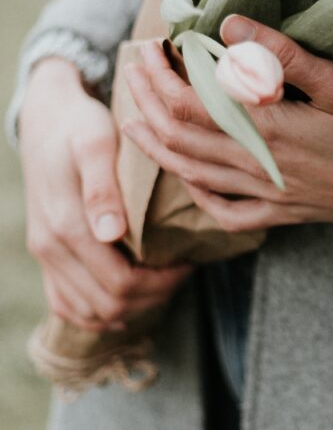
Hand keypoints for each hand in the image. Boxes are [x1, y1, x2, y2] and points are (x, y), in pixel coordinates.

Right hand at [19, 58, 191, 330]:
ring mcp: (45, 254)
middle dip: (152, 296)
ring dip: (130, 306)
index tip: (189, 262)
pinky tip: (131, 295)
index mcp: (67, 225)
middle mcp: (50, 247)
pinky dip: (100, 310)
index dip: (161, 283)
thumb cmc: (81, 126)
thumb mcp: (96, 144)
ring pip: (89, 311)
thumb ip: (102, 188)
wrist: (47, 118)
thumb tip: (110, 234)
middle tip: (184, 271)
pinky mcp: (46, 253)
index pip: (120, 283)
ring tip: (164, 280)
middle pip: (108, 305)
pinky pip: (67, 303)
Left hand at [122, 16, 332, 236]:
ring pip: (191, 173)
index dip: (160, 76)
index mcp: (271, 131)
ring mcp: (268, 196)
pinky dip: (195, 193)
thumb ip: (285, 55)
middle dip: (146, 103)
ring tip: (135, 118)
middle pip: (179, 137)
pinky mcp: (282, 213)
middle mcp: (259, 167)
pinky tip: (187, 176)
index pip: (190, 103)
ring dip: (155, 144)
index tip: (148, 47)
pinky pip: (224, 211)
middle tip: (133, 70)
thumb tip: (231, 25)